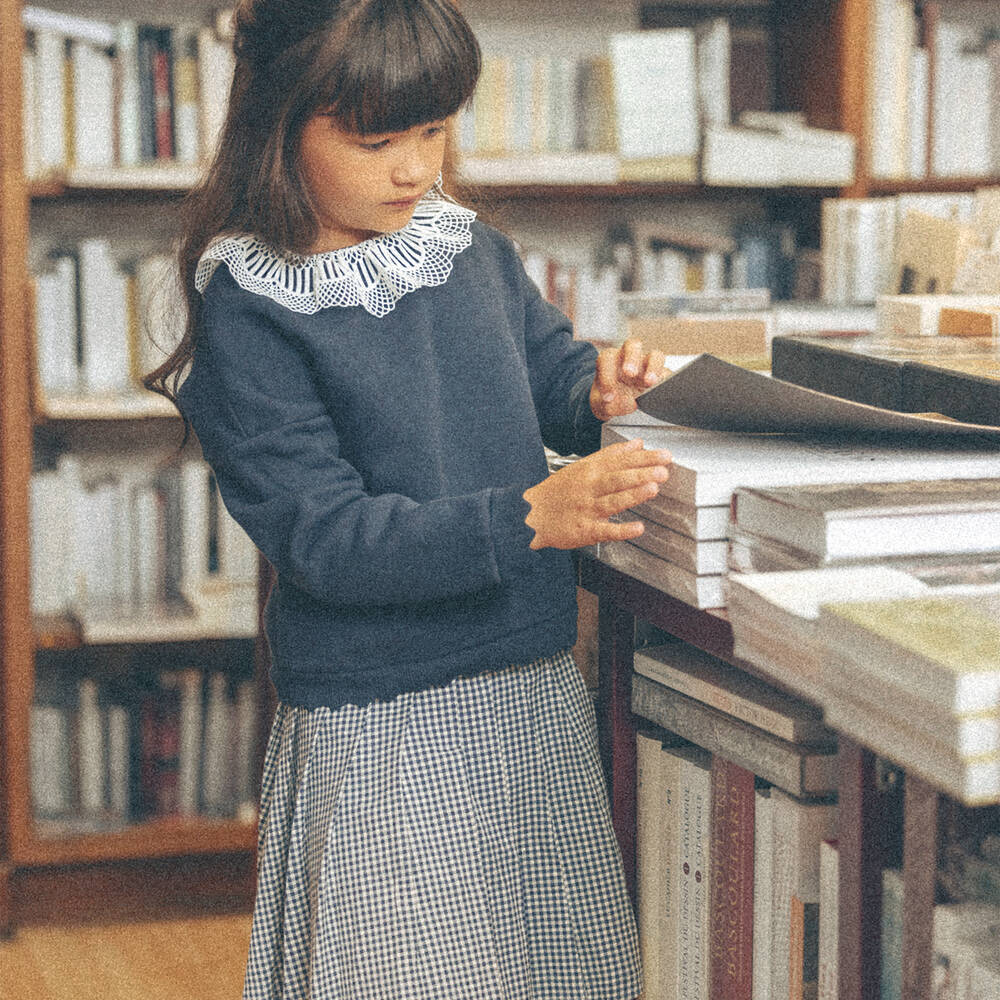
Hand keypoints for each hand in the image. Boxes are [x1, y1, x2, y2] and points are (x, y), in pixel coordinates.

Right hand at [523, 438, 671, 549]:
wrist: (529, 515)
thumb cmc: (557, 492)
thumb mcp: (582, 466)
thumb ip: (611, 455)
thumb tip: (637, 444)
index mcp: (589, 471)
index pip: (619, 461)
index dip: (643, 458)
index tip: (663, 455)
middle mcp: (589, 488)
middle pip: (617, 478)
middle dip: (641, 473)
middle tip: (663, 469)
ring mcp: (587, 510)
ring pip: (612, 501)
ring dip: (633, 495)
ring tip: (654, 489)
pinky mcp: (584, 530)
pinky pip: (605, 530)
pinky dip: (621, 530)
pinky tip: (637, 528)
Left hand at [590, 338, 670, 420]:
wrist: (618, 403)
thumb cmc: (608, 397)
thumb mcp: (603, 404)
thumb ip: (611, 405)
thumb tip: (630, 403)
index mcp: (610, 359)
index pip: (607, 358)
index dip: (607, 377)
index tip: (608, 397)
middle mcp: (629, 357)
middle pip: (632, 345)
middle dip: (631, 358)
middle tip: (630, 374)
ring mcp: (647, 364)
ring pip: (655, 356)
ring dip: (653, 368)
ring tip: (650, 383)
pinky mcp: (661, 375)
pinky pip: (668, 373)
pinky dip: (667, 381)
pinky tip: (662, 392)